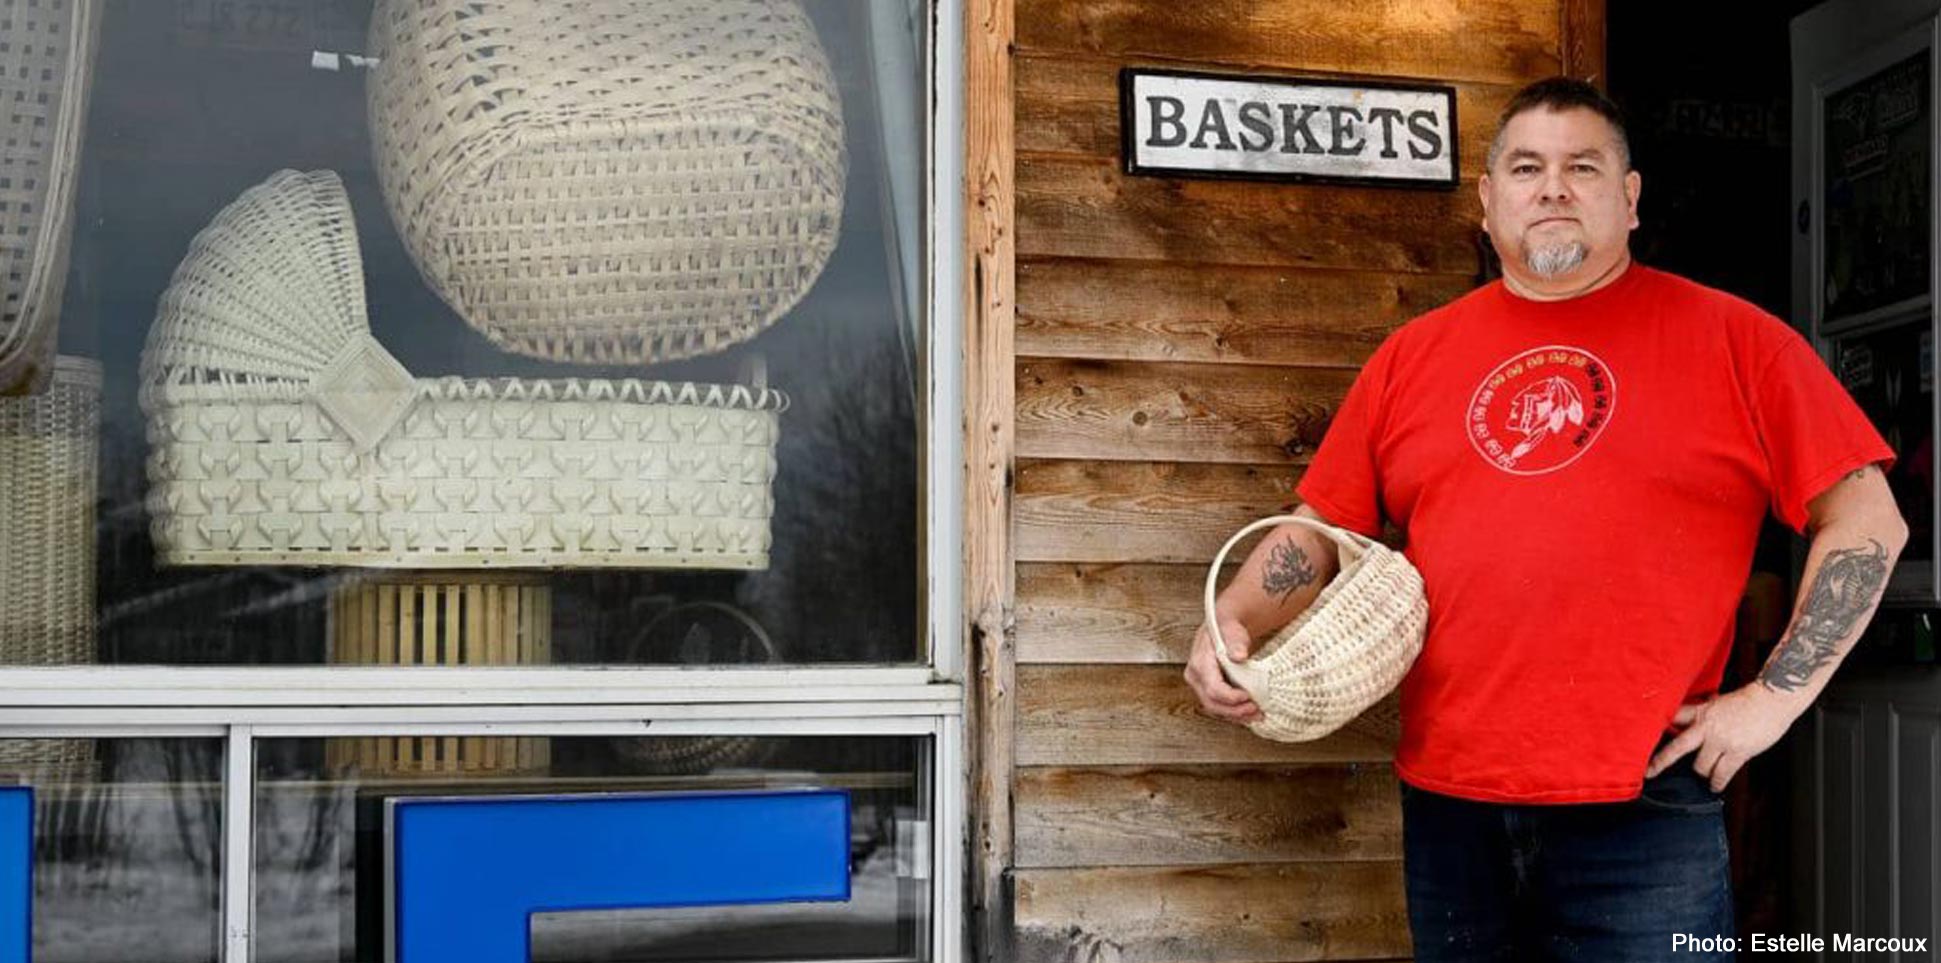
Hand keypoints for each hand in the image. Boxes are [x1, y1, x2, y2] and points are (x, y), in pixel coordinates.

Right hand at [1184, 615, 1260, 723]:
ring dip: (1236, 715)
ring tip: (1257, 714)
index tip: (1248, 696)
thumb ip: (1236, 642)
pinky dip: (1234, 713)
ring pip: (1215, 709)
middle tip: (1256, 709)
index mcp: (1199, 663)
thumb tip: (1238, 656)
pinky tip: (1249, 713)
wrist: (1222, 628)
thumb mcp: (1233, 630)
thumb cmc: (1227, 629)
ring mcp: (1200, 686)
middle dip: (1235, 711)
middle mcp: (1195, 677)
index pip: (1213, 688)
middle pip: (1212, 703)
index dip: (1231, 697)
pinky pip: (1219, 707)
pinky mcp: (1208, 691)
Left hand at [1645, 686, 1799, 791]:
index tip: (1641, 736)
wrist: (1773, 700)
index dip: (1658, 727)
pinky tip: (1714, 786)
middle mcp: (1706, 726)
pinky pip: (1721, 774)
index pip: (1673, 719)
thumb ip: (1706, 715)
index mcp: (1701, 711)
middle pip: (1676, 747)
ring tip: (1706, 775)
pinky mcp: (1737, 752)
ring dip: (1703, 772)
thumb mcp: (1720, 704)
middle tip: (1650, 772)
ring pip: (1700, 766)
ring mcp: (1720, 740)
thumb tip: (1696, 725)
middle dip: (1661, 761)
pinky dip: (1717, 782)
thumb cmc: (1750, 701)